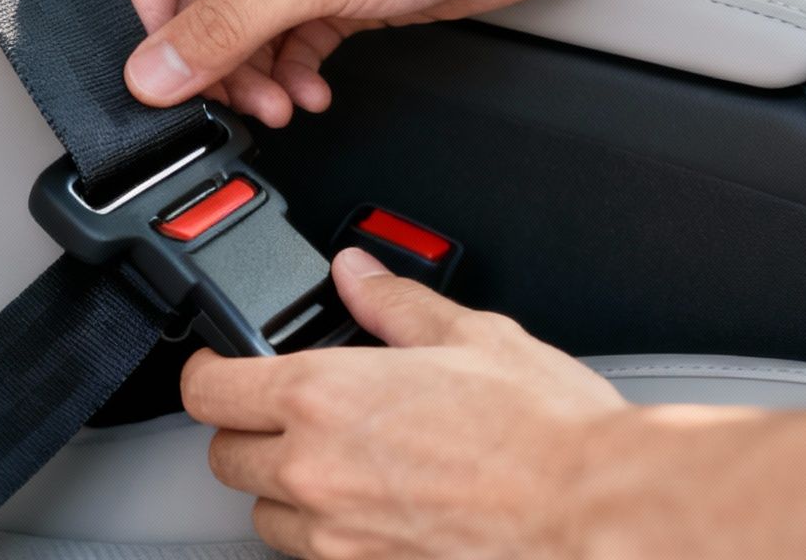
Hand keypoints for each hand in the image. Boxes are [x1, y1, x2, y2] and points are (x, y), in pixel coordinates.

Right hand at [120, 0, 569, 127]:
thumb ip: (223, 29)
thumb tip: (154, 69)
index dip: (151, 27)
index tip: (159, 81)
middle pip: (198, 3)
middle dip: (216, 61)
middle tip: (232, 102)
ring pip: (242, 29)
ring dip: (255, 75)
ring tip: (279, 103)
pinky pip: (287, 38)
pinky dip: (292, 71)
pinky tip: (308, 91)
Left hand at [182, 248, 629, 558]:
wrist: (597, 511)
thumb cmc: (546, 430)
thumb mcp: (470, 334)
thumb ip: (394, 302)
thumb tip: (357, 274)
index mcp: (323, 395)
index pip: (208, 389)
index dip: (209, 370)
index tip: (224, 365)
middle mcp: (315, 470)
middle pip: (224, 457)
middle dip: (247, 431)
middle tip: (290, 412)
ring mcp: (338, 536)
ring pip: (265, 516)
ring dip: (284, 489)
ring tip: (340, 462)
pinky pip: (315, 557)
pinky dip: (328, 534)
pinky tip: (375, 506)